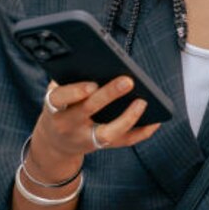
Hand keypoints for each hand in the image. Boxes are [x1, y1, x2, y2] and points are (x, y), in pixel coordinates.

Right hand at [29, 76, 160, 178]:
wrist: (55, 141)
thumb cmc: (62, 107)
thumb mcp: (58, 93)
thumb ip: (71, 80)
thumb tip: (101, 63)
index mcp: (54, 106)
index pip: (59, 98)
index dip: (75, 92)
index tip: (92, 84)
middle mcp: (67, 124)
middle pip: (88, 110)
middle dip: (108, 95)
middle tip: (127, 81)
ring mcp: (84, 138)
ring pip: (107, 133)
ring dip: (127, 118)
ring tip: (143, 102)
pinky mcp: (100, 147)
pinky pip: (123, 142)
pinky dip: (140, 132)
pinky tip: (155, 121)